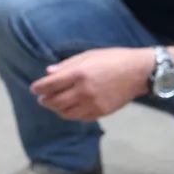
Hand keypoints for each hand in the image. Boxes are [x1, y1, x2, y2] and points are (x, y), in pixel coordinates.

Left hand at [30, 47, 150, 121]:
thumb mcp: (89, 55)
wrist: (139, 72)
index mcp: (80, 74)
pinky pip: (80, 117)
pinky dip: (71, 114)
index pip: (51, 85)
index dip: (39, 88)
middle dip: (45, 100)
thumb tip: (49, 73)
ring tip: (54, 105)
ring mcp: (93, 104)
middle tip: (42, 99)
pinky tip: (69, 109)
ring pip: (66, 113)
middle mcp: (84, 91)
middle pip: (56, 101)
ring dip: (56, 109)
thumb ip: (67, 65)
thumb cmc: (113, 59)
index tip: (34, 89)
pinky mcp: (101, 112)